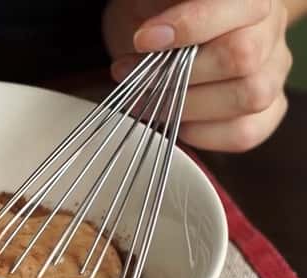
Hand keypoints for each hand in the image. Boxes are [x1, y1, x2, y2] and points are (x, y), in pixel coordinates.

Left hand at [103, 0, 291, 151]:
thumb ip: (160, 12)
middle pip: (241, 58)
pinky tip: (176, 121)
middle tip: (136, 77)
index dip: (189, 27)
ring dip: (187, 107)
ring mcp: (272, 74)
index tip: (143, 40)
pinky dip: (203, 134)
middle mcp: (268, 33)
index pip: (235, 8)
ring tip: (149, 101)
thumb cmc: (158, 15)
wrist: (166, 35)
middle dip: (179, 75)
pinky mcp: (266, 111)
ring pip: (249, 97)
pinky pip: (245, 132)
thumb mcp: (152, 2)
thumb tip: (151, 39)